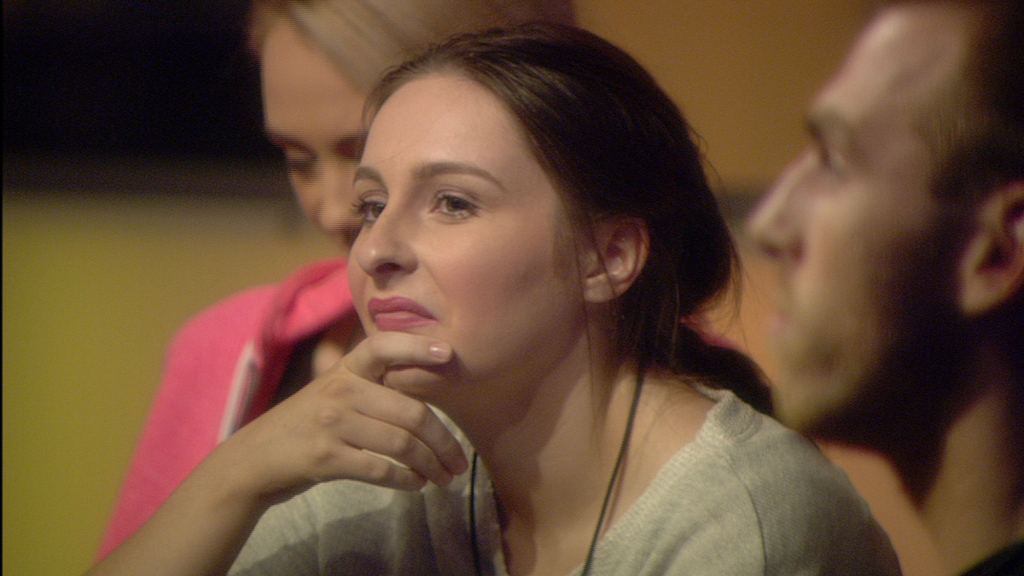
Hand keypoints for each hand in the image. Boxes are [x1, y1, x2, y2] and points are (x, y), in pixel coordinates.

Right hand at [202, 331, 468, 506]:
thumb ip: (373, 387)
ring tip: (444, 477)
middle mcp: (340, 390)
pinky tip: (417, 484)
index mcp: (345, 369)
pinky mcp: (325, 458)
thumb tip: (432, 395)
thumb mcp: (334, 393)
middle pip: (411, 412)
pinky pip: (381, 469)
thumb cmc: (307, 424)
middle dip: (444, 441)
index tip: (449, 354)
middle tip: (459, 461)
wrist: (253, 460)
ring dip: (431, 465)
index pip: (383, 346)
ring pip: (402, 444)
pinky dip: (407, 480)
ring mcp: (331, 423)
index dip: (417, 347)